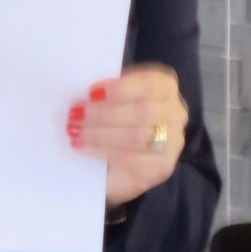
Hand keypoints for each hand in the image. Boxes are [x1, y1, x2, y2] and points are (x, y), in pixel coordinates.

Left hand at [66, 64, 188, 206]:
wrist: (118, 160)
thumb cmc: (115, 118)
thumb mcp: (113, 98)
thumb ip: (106, 92)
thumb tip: (81, 91)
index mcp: (165, 86)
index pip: (149, 83)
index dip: (120, 88)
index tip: (91, 92)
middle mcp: (176, 112)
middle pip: (142, 112)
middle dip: (104, 113)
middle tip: (75, 115)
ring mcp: (172, 143)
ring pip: (136, 136)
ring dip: (99, 133)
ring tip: (74, 131)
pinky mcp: (161, 167)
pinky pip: (131, 159)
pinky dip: (102, 151)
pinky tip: (83, 147)